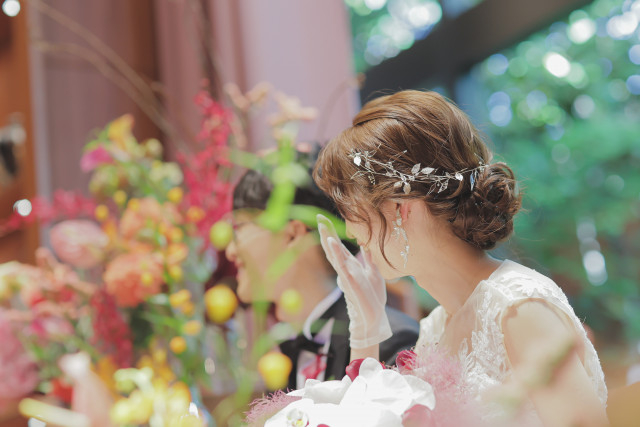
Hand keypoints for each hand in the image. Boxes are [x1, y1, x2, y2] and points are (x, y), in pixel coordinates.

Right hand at [317, 214, 391, 347]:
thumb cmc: (372, 297)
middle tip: (319, 218)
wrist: (374, 317)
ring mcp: (347, 276)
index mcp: (351, 265)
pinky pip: (343, 267)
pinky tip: (333, 246)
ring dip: (329, 242)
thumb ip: (369, 258)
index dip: (332, 232)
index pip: (339, 246)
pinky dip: (337, 256)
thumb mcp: (374, 272)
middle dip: (326, 233)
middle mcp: (346, 269)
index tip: (324, 218)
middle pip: (333, 248)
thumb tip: (367, 244)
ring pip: (335, 256)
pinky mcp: (351, 283)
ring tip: (323, 228)